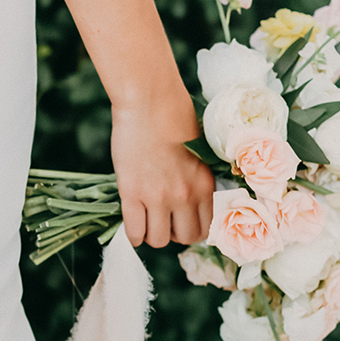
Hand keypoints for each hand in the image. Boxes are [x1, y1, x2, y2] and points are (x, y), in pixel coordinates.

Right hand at [111, 85, 214, 247]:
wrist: (149, 100)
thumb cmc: (174, 118)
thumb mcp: (198, 152)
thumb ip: (196, 179)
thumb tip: (188, 203)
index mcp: (205, 185)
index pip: (206, 228)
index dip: (192, 228)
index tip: (181, 221)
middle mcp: (185, 195)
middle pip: (185, 238)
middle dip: (175, 233)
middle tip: (164, 220)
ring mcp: (158, 196)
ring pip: (159, 240)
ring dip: (152, 234)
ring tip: (146, 220)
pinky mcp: (132, 193)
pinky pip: (135, 232)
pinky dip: (134, 234)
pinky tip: (133, 224)